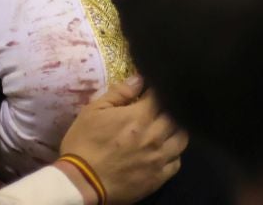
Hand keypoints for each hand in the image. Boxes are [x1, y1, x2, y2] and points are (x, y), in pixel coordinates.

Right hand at [56, 76, 187, 204]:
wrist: (80, 183)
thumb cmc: (83, 144)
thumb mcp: (93, 111)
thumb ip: (119, 93)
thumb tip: (140, 78)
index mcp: (140, 117)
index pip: (161, 96)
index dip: (158, 91)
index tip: (154, 91)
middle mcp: (155, 136)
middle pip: (176, 116)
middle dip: (170, 108)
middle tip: (161, 109)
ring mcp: (158, 158)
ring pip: (182, 138)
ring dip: (177, 130)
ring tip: (167, 128)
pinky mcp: (158, 178)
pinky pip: (176, 163)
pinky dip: (174, 154)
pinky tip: (165, 151)